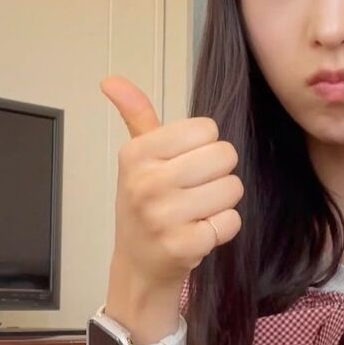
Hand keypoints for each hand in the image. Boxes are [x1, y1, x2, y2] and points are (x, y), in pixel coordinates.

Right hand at [102, 76, 243, 291]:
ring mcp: (164, 217)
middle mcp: (146, 183)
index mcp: (137, 154)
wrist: (138, 264)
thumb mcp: (137, 158)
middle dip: (218, 173)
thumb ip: (136, 115)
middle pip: (224, 155)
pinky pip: (231, 222)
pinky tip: (200, 231)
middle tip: (195, 189)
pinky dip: (222, 228)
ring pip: (233, 188)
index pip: (206, 129)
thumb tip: (111, 80)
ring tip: (197, 210)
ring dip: (222, 201)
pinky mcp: (184, 245)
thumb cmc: (144, 204)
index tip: (185, 164)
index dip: (205, 146)